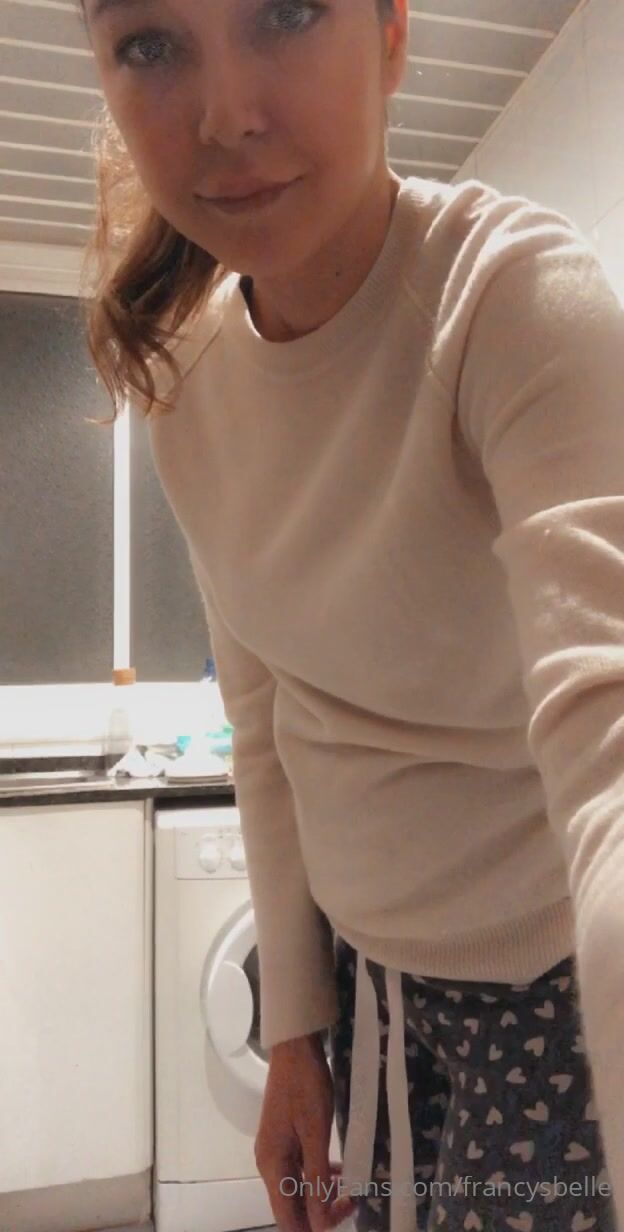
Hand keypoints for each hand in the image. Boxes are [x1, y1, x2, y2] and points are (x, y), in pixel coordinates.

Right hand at [255, 1031, 356, 1231]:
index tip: (344, 1215)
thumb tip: (318, 1224)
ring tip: (348, 1190)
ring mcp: (275, 1149)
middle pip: (290, 1205)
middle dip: (319, 1212)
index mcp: (272, 1165)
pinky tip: (336, 1171)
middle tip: (352, 1202)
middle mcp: (268, 1162)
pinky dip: (316, 1175)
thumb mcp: (315, 1134)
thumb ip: (316, 1180)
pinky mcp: (283, 1137)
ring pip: (295, 1187)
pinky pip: (298, 1169)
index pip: (287, 1218)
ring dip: (319, 1194)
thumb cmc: (306, 1087)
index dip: (314, 1227)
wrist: (294, 1048)